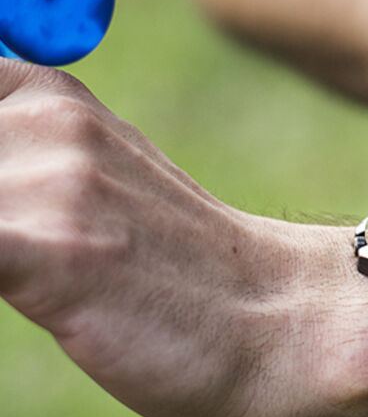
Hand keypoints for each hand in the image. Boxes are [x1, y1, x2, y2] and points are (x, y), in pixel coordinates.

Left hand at [0, 61, 367, 416]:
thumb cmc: (182, 273)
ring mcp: (50, 182)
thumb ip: (17, 159)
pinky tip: (4, 273)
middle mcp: (44, 120)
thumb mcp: (90, 187)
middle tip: (7, 240)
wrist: (289, 323)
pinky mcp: (52, 252)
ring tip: (13, 261)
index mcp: (45, 93)